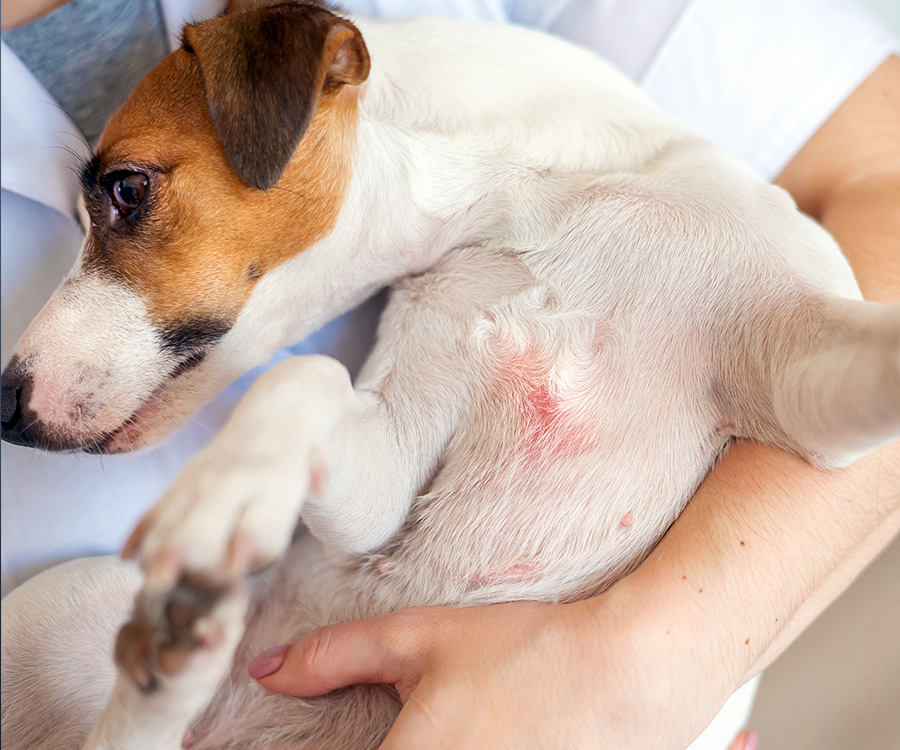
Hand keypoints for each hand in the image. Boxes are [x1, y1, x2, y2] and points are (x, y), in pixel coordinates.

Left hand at [249, 599, 746, 748]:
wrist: (630, 673)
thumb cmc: (524, 651)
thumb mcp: (421, 639)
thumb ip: (333, 657)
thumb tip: (264, 669)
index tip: (328, 736)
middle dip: (383, 747)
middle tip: (419, 720)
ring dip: (425, 749)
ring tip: (460, 724)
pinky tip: (484, 735)